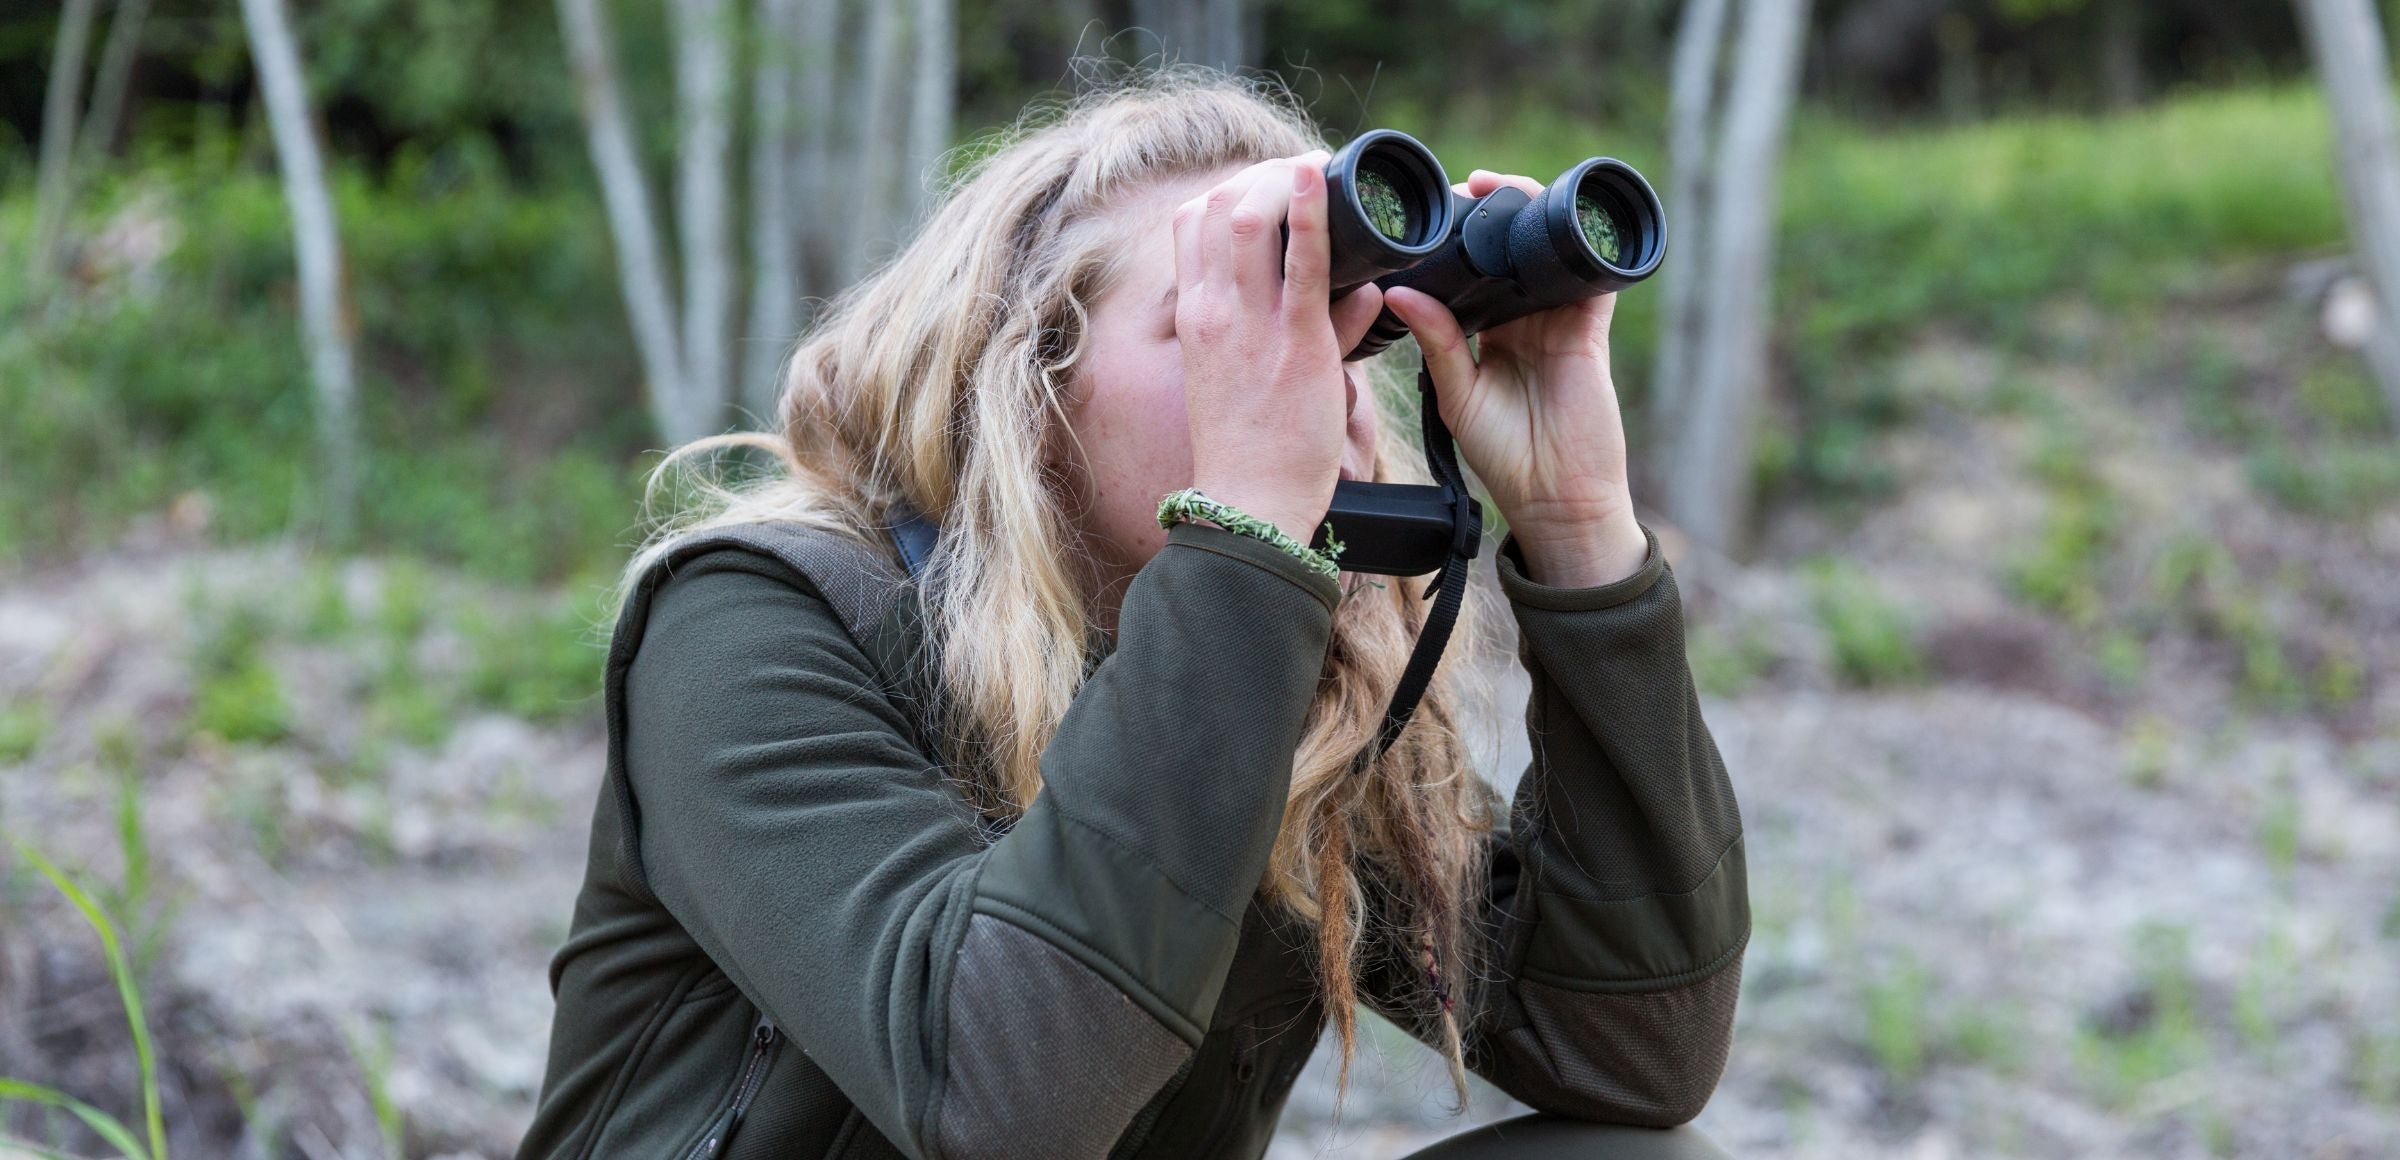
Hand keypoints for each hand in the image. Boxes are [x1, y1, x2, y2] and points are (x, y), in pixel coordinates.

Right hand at [1174, 152, 1387, 543]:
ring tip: (1318, 169)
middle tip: (1304, 171)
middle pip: (1218, 205)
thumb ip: (1311, 326)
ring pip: (1249, 217)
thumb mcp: (1257, 376)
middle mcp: (1212, 311)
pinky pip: (1302, 263)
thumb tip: (1363, 291)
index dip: (1230, 188)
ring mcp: (1249, 325)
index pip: (1191, 222)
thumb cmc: (1256, 449)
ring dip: (1284, 180)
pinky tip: (1320, 176)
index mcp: (1196, 317)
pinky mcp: (1294, 343)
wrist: (1250, 506)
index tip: (1269, 185)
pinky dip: (1312, 212)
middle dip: (1260, 173)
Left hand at [1381, 169, 1649, 588]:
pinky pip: (1591, 275)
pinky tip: (1559, 212)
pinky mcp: (1590, 330)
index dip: (1453, 241)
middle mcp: (1524, 319)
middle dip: (1489, 214)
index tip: (1425, 215)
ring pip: (1547, 250)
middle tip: (1462, 187)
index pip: (1471, 272)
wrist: (1558, 501)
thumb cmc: (1506, 457)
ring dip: (1527, 214)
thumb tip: (1401, 290)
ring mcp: (1559, 320)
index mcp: (1488, 332)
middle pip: (1510, 250)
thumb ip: (1438, 342)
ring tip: (1495, 187)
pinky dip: (1580, 242)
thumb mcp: (1459, 395)